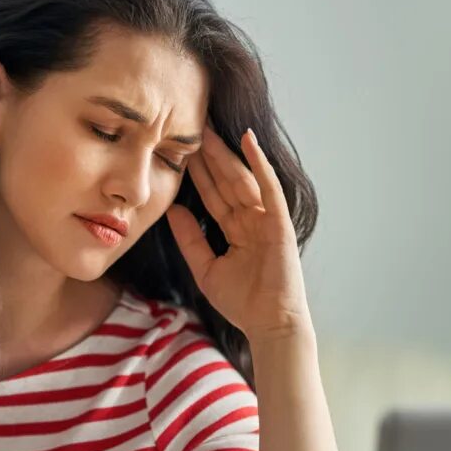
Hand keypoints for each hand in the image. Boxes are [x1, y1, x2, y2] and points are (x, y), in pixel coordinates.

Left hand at [166, 128, 313, 344]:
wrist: (268, 324)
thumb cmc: (243, 302)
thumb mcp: (205, 268)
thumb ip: (190, 239)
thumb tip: (172, 210)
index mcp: (237, 230)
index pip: (213, 195)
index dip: (197, 173)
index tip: (179, 149)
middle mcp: (252, 219)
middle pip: (226, 181)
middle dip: (208, 155)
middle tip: (190, 125)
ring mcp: (267, 219)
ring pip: (242, 179)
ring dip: (225, 153)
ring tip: (207, 128)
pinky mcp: (279, 221)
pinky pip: (267, 187)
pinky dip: (258, 163)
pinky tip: (247, 140)